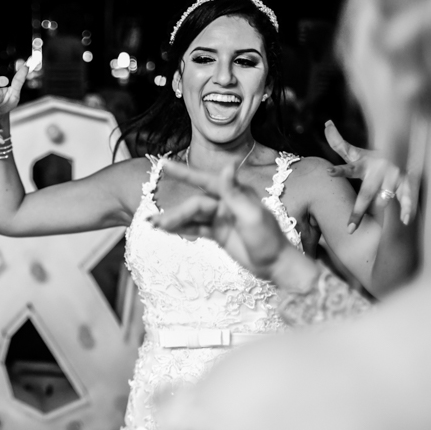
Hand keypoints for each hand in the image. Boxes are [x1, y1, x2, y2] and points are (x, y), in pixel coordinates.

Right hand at [152, 160, 317, 288]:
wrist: (276, 265)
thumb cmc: (269, 239)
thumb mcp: (252, 215)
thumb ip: (235, 192)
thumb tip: (227, 166)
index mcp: (235, 193)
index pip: (205, 180)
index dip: (184, 173)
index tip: (163, 164)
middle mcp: (226, 202)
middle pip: (195, 204)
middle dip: (175, 213)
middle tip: (156, 222)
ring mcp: (221, 218)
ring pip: (192, 216)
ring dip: (174, 220)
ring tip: (155, 226)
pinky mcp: (218, 232)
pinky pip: (196, 228)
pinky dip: (181, 228)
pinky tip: (166, 230)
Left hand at [324, 120, 413, 227]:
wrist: (400, 148)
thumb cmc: (371, 157)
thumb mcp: (355, 151)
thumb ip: (338, 142)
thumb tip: (327, 124)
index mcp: (362, 166)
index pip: (349, 168)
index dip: (339, 170)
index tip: (329, 172)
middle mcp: (377, 172)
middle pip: (366, 193)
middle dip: (359, 210)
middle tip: (349, 228)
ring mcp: (392, 177)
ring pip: (388, 194)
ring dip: (384, 206)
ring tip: (378, 221)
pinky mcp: (406, 182)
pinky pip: (407, 197)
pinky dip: (407, 208)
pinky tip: (405, 220)